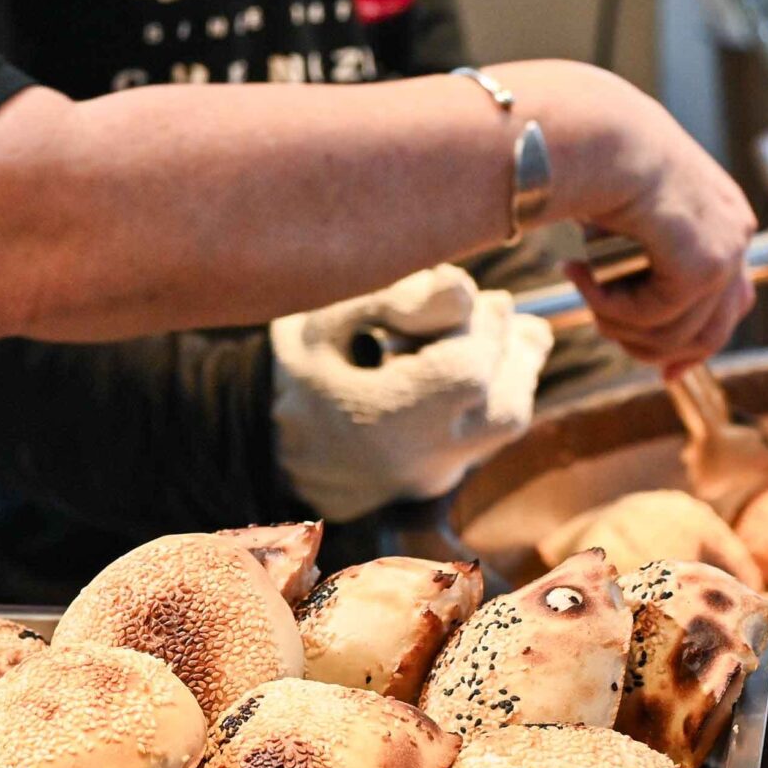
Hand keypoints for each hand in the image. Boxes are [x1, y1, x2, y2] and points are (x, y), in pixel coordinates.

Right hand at [268, 266, 554, 521]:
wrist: (259, 439)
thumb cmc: (291, 368)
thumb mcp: (323, 320)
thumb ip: (393, 300)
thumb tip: (463, 288)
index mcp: (378, 424)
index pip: (465, 375)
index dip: (477, 325)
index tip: (461, 291)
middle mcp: (413, 465)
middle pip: (506, 409)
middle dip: (508, 347)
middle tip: (484, 306)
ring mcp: (429, 479)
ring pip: (503, 425)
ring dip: (507, 367)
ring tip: (478, 326)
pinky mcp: (435, 479)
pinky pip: (484, 432)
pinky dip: (488, 388)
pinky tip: (462, 355)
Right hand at [498, 62, 757, 375]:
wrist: (597, 131)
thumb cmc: (599, 159)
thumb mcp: (627, 216)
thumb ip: (642, 262)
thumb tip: (627, 315)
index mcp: (723, 218)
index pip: (730, 303)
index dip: (694, 345)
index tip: (664, 373)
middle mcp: (735, 234)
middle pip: (711, 332)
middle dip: (656, 349)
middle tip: (604, 331)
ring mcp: (726, 250)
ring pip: (676, 333)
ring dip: (620, 323)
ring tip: (583, 292)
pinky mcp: (703, 265)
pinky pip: (654, 317)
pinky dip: (609, 306)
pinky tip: (579, 275)